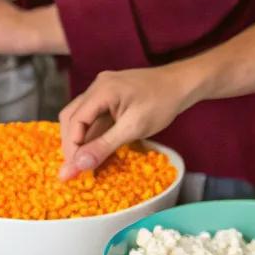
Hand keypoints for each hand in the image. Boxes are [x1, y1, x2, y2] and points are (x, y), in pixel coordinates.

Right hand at [58, 65, 193, 178]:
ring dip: (80, 139)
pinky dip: (92, 134)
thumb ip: (104, 146)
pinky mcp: (111, 97)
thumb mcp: (133, 128)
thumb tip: (79, 165)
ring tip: (82, 163)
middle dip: (71, 143)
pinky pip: (94, 116)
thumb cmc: (162, 104)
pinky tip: (94, 149)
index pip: (74, 119)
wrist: (182, 85)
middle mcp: (97, 86)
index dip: (71, 146)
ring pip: (81, 117)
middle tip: (75, 169)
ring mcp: (103, 90)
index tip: (74, 169)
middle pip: (72, 117)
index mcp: (101, 90)